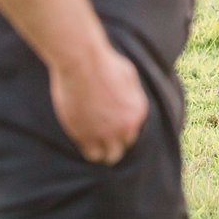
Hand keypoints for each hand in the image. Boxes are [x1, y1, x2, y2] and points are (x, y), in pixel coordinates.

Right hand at [49, 45, 147, 164]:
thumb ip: (131, 95)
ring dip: (100, 150)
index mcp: (137, 111)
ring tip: (90, 140)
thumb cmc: (103, 62)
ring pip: (107, 156)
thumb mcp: (128, 75)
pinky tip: (81, 136)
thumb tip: (128, 103)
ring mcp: (105, 133)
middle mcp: (125, 126)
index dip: (119, 133)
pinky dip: (87, 148)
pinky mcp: (85, 135)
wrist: (82, 61)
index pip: (131, 135)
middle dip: (111, 144)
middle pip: (120, 149)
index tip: (109, 129)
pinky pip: (90, 153)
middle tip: (99, 138)